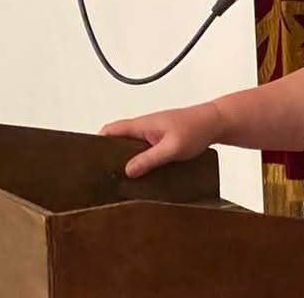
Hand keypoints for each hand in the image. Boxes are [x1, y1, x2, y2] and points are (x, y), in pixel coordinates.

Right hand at [99, 101, 221, 178]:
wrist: (216, 123)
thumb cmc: (196, 129)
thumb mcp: (172, 148)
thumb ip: (149, 159)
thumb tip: (127, 171)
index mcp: (143, 124)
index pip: (112, 130)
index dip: (97, 141)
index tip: (87, 158)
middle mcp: (145, 127)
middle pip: (118, 140)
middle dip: (109, 154)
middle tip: (101, 176)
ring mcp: (153, 134)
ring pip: (131, 147)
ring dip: (126, 160)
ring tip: (118, 181)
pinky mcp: (161, 141)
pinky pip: (143, 151)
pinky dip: (139, 161)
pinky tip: (140, 177)